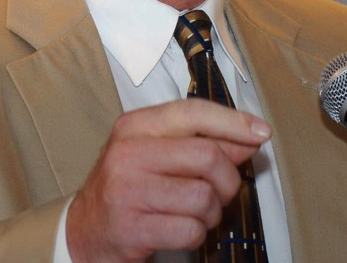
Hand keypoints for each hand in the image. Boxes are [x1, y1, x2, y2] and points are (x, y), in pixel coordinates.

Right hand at [65, 98, 270, 262]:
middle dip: (227, 180)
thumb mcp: (157, 153)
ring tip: (195, 213)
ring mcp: (127, 190)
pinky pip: (191, 230)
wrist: (85, 230)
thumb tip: (250, 136)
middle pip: (207, 157)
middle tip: (220, 192)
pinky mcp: (132, 227)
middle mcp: (128, 153)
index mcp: (134, 126)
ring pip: (204, 197)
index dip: (233, 122)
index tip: (261, 132)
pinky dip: (197, 234)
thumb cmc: (129, 187)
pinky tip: (180, 230)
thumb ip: (200, 142)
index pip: (192, 113)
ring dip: (211, 213)